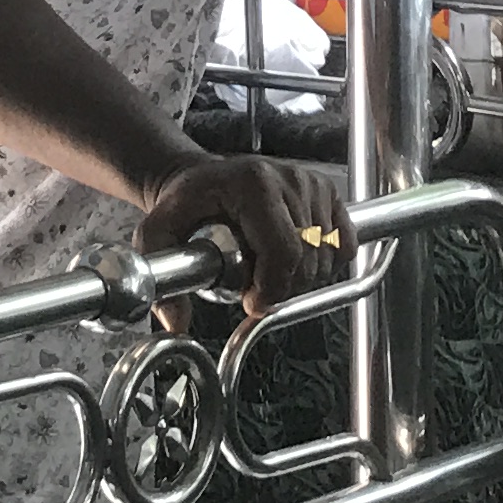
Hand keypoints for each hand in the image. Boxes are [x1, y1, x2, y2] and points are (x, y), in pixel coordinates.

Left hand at [132, 153, 336, 315]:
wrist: (203, 179)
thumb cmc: (186, 203)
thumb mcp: (158, 233)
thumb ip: (160, 273)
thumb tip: (176, 323)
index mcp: (253, 185)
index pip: (284, 250)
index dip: (273, 288)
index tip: (253, 303)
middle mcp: (289, 180)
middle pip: (308, 258)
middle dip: (284, 287)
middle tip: (256, 290)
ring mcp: (312, 184)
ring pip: (328, 256)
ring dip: (303, 277)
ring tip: (269, 272)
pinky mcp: (327, 192)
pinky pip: (344, 243)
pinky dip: (326, 262)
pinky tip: (296, 260)